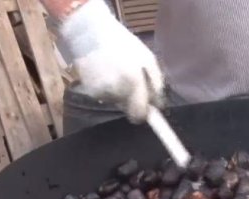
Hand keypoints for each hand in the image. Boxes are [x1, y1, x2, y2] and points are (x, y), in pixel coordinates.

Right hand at [60, 0, 163, 122]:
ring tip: (116, 72)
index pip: (139, 113)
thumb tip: (159, 105)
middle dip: (132, 101)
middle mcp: (117, 90)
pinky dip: (107, 89)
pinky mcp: (90, 92)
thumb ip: (156, 83)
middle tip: (131, 85)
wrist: (90, 34)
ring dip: (120, 92)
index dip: (144, 114)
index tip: (147, 112)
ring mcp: (102, 92)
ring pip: (117, 102)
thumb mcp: (147, 58)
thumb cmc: (123, 44)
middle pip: (128, 110)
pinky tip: (105, 74)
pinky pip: (105, 96)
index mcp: (133, 81)